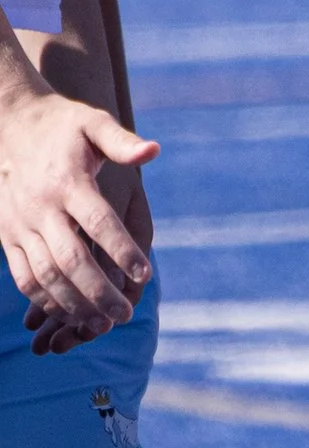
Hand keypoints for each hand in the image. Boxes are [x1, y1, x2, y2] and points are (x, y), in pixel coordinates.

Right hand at [0, 80, 155, 330]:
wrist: (5, 124)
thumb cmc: (61, 126)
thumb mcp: (92, 123)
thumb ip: (122, 142)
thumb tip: (154, 151)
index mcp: (67, 182)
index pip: (98, 222)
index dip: (122, 250)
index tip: (145, 275)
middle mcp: (41, 207)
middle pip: (71, 259)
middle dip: (99, 292)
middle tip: (125, 315)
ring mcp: (19, 225)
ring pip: (44, 275)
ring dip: (73, 304)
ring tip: (102, 324)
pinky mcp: (5, 237)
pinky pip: (23, 276)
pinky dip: (45, 299)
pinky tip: (70, 313)